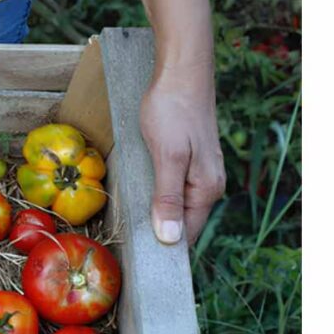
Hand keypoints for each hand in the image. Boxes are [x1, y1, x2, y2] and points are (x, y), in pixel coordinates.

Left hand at [140, 67, 225, 244]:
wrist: (180, 73)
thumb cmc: (172, 111)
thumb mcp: (168, 157)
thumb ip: (168, 198)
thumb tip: (171, 238)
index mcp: (206, 189)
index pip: (187, 235)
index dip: (164, 249)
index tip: (137, 260)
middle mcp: (207, 184)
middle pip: (182, 223)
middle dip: (158, 233)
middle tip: (126, 243)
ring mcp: (199, 172)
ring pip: (176, 206)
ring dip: (156, 215)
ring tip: (129, 225)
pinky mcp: (187, 160)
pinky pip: (172, 189)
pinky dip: (157, 197)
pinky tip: (140, 197)